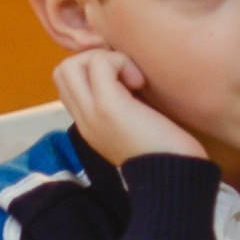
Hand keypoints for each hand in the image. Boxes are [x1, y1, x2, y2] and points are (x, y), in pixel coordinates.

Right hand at [52, 49, 205, 167]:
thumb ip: (126, 107)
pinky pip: (99, 63)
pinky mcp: (107, 106)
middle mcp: (84, 119)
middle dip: (94, 60)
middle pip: (62, 71)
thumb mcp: (138, 127)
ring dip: (105, 59)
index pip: (68, 85)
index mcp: (90, 125)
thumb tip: (132, 82)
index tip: (127, 82)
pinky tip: (140, 82)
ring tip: (133, 79)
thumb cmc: (170, 154)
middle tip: (127, 76)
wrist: (176, 179)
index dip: (93, 71)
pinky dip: (120, 61)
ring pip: (71, 64)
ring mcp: (91, 112)